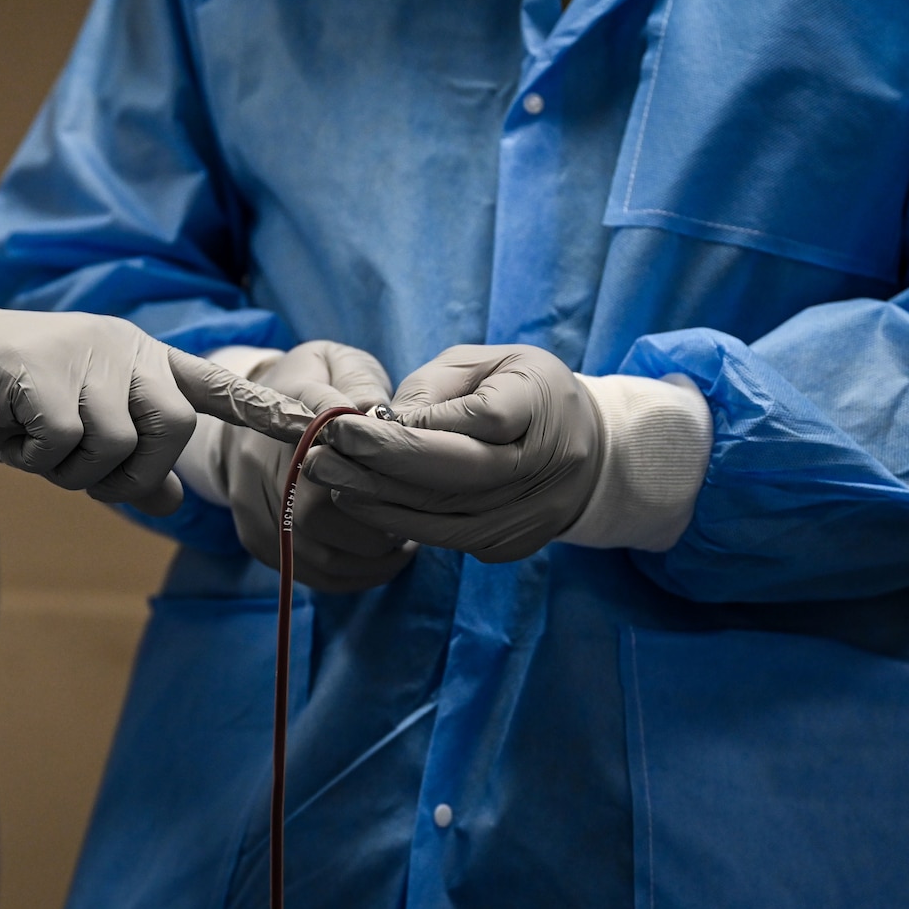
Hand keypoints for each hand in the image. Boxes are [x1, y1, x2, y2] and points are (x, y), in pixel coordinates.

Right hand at [0, 304, 317, 515]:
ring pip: (118, 445)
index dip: (258, 409)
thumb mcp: (65, 437)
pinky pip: (68, 445)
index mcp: (132, 356)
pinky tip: (10, 434)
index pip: (207, 384)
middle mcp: (120, 347)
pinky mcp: (46, 373)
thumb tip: (175, 500)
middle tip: (78, 473)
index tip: (311, 427)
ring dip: (74, 469)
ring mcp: (85, 355)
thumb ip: (121, 462)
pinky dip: (37, 459)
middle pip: (171, 429)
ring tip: (33, 444)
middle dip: (132, 471)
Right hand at [225, 342, 416, 590]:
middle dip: (376, 523)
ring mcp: (252, 507)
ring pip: (316, 551)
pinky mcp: (256, 539)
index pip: (324, 442)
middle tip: (413, 518)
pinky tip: (382, 560)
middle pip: (316, 511)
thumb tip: (374, 411)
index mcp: (280, 412)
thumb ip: (358, 382)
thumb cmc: (311, 388)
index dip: (372, 464)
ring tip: (403, 542)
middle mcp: (258, 463)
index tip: (411, 473)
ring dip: (371, 557)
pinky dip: (354, 576)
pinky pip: (308, 573)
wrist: (247, 418)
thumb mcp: (335, 365)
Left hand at [305, 344, 600, 562]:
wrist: (585, 453)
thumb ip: (436, 388)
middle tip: (323, 446)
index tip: (355, 420)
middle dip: (382, 460)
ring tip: (323, 471)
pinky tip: (354, 498)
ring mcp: (530, 513)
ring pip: (444, 512)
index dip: (419, 424)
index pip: (487, 417)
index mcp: (545, 403)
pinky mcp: (509, 544)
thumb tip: (384, 424)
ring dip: (374, 495)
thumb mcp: (486, 364)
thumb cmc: (520, 393)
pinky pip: (442, 536)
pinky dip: (393, 518)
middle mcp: (546, 465)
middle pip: (460, 471)